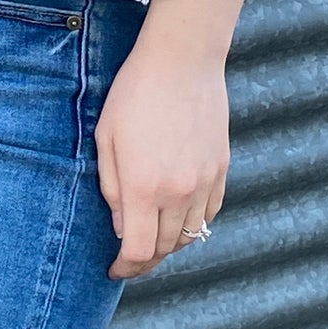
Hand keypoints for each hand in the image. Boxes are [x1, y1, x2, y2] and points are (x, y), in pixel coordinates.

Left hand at [96, 35, 229, 280]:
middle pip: (165, 249)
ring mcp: (204, 181)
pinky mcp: (221, 168)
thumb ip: (111, 188)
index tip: (115, 269)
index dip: (125, 268)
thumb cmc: (135, 92)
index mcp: (142, 187)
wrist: (182, 59)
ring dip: (170, 244)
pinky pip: (211, 213)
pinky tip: (180, 215)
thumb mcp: (106, 138)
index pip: (138, 251)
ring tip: (153, 235)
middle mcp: (177, 192)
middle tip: (130, 256)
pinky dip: (195, 223)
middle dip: (145, 259)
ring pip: (191, 236)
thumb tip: (120, 227)